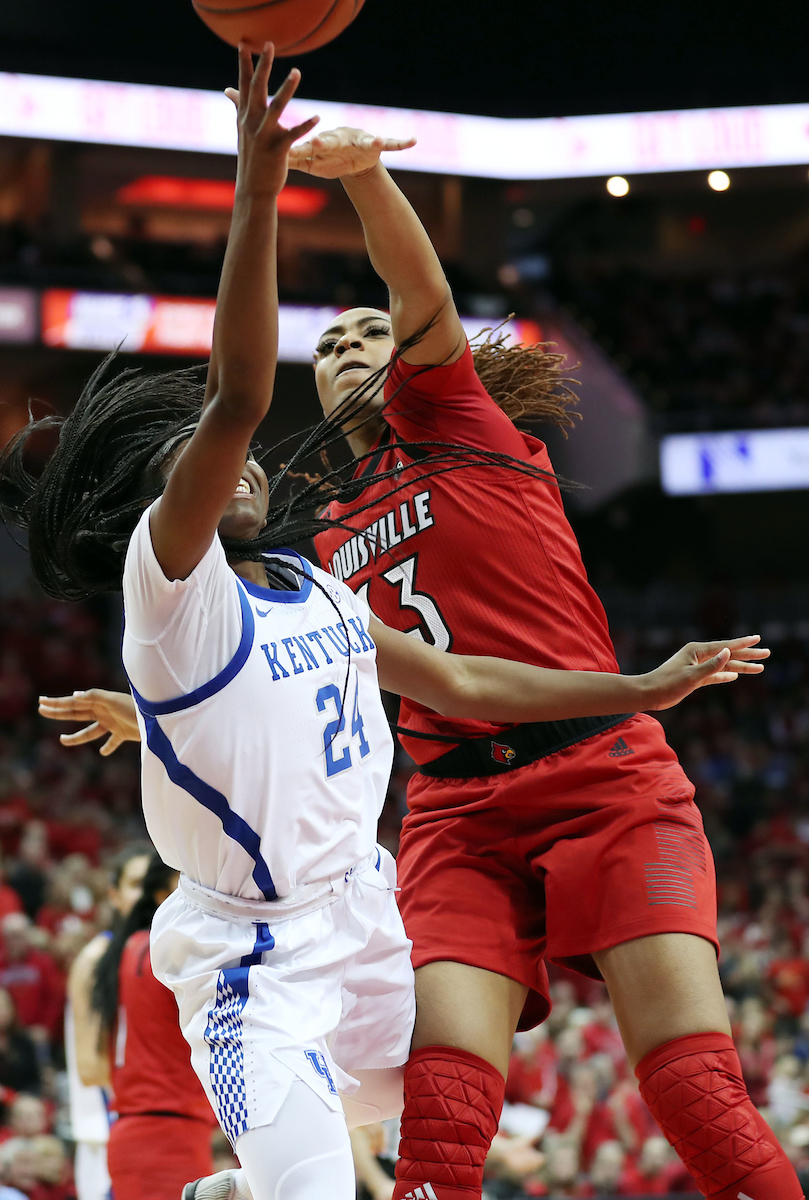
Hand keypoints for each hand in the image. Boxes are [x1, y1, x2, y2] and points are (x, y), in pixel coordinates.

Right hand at [38, 689, 140, 755]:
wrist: (157, 719)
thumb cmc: (136, 708)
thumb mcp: (114, 701)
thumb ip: (95, 697)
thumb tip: (74, 695)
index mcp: (99, 703)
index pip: (73, 703)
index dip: (57, 704)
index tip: (41, 703)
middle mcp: (103, 712)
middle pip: (76, 713)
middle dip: (59, 712)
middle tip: (42, 711)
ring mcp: (113, 723)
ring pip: (90, 731)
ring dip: (76, 736)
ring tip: (62, 739)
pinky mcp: (124, 733)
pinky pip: (112, 741)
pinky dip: (108, 747)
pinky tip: (103, 752)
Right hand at [224, 42, 318, 197]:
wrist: (253, 189)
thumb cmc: (251, 158)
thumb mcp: (242, 130)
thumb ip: (239, 106)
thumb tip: (228, 89)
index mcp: (245, 116)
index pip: (244, 84)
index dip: (244, 63)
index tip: (244, 43)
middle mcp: (251, 123)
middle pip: (257, 89)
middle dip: (263, 66)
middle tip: (269, 45)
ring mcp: (263, 136)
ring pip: (276, 108)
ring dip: (286, 89)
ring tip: (296, 71)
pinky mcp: (277, 150)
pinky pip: (293, 135)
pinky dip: (305, 126)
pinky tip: (318, 117)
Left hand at [288, 126, 415, 178]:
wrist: (350, 160)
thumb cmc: (327, 158)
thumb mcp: (309, 160)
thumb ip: (290, 156)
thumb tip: (265, 155)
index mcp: (325, 142)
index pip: (316, 144)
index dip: (313, 145)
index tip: (307, 145)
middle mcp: (342, 138)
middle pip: (336, 141)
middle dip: (330, 142)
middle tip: (322, 142)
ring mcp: (361, 142)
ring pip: (367, 140)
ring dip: (372, 141)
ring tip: (376, 142)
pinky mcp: (376, 146)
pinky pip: (391, 143)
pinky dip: (401, 142)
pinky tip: (413, 140)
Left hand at [643, 635, 768, 710]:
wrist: (649, 693)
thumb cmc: (667, 684)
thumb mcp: (691, 676)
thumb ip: (711, 666)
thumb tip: (728, 652)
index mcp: (697, 650)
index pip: (725, 646)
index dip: (743, 643)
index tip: (758, 638)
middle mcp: (698, 656)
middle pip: (728, 654)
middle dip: (748, 655)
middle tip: (767, 653)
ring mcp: (696, 667)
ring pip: (723, 666)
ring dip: (741, 667)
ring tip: (759, 667)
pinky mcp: (694, 678)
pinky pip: (714, 675)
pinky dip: (725, 675)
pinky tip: (735, 676)